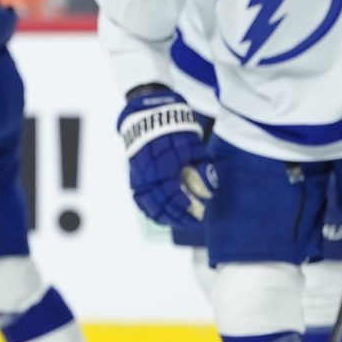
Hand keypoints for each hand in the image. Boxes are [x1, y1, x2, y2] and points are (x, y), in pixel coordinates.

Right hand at [117, 89, 212, 235]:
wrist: (151, 119)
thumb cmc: (177, 134)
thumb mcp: (196, 148)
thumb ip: (203, 170)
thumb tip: (207, 194)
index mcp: (163, 167)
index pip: (171, 194)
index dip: (183, 206)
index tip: (197, 213)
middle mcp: (148, 175)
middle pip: (160, 204)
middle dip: (177, 216)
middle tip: (192, 223)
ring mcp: (139, 177)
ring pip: (148, 204)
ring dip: (164, 216)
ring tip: (178, 222)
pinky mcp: (134, 177)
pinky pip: (140, 199)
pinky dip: (150, 210)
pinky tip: (160, 216)